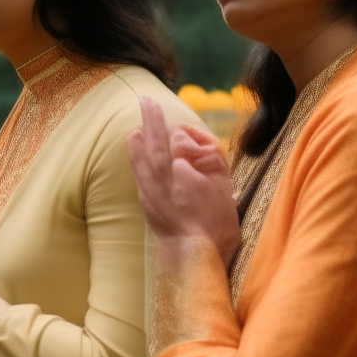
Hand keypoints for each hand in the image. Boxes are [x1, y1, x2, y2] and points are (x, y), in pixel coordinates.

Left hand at [127, 97, 240, 268]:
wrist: (194, 256)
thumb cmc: (215, 224)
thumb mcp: (222, 189)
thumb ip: (210, 162)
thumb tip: (192, 150)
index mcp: (183, 171)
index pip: (176, 140)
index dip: (183, 137)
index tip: (187, 137)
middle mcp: (162, 177)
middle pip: (155, 140)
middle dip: (152, 119)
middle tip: (147, 101)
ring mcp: (150, 189)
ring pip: (141, 154)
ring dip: (141, 134)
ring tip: (140, 118)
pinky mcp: (146, 201)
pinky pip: (137, 169)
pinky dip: (135, 153)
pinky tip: (134, 143)